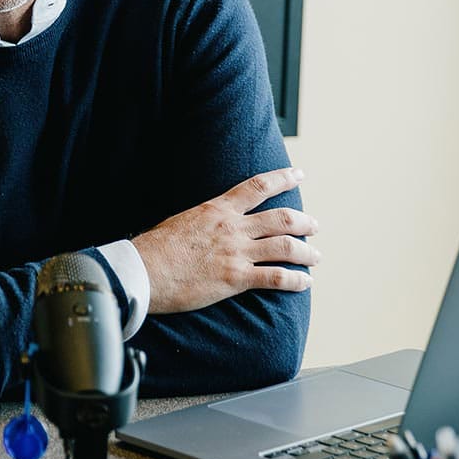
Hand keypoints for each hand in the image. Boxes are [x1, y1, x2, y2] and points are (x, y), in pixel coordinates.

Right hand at [133, 167, 320, 314]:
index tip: (299, 175)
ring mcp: (236, 253)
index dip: (283, 178)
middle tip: (314, 226)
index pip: (258, 186)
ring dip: (306, 252)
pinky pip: (276, 277)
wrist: (143, 271)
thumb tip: (213, 220)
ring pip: (285, 247)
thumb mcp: (183, 220)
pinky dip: (296, 280)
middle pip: (282, 218)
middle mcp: (232, 227)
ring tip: (315, 257)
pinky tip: (305, 283)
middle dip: (304, 222)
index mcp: (218, 209)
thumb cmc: (155, 249)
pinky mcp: (236, 278)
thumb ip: (206, 219)